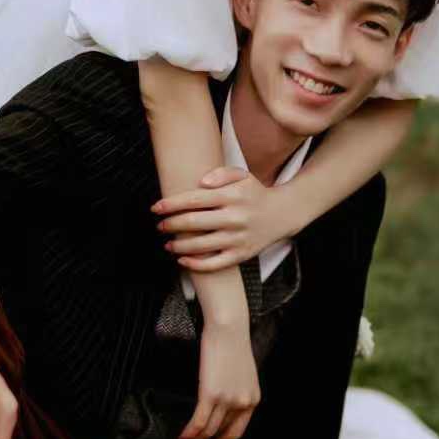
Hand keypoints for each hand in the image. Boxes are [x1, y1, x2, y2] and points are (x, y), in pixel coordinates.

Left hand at [152, 167, 288, 273]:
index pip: (195, 199)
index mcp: (232, 196)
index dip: (172, 204)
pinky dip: (195, 265)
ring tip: (168, 244)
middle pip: (194, 222)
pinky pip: (214, 264)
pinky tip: (183, 260)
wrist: (282, 214)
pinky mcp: (241, 255)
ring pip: (201, 245)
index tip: (156, 208)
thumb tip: (201, 182)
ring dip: (179, 246)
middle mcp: (235, 217)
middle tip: (160, 226)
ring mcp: (238, 238)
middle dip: (171, 225)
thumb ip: (221, 173)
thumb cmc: (254, 194)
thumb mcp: (242, 175)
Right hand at [178, 315, 259, 438]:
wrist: (228, 328)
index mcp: (253, 399)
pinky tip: (182, 437)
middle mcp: (243, 403)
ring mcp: (227, 400)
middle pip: (222, 433)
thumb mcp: (242, 373)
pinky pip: (198, 421)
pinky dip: (189, 433)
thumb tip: (222, 404)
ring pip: (209, 430)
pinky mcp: (211, 394)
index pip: (237, 431)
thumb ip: (236, 391)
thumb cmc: (232, 344)